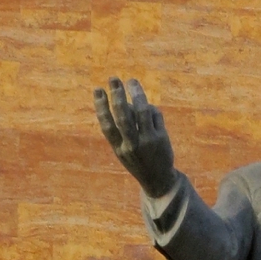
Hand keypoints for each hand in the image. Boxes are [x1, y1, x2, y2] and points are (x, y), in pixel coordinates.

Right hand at [93, 77, 175, 197]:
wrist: (158, 180)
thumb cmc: (138, 161)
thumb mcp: (124, 150)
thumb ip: (122, 129)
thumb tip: (125, 101)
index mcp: (119, 149)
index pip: (107, 125)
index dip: (101, 107)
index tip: (98, 90)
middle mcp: (132, 145)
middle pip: (124, 116)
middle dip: (118, 95)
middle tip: (113, 79)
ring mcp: (148, 141)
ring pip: (143, 111)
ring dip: (137, 93)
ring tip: (131, 81)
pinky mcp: (162, 138)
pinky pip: (155, 114)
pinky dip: (150, 108)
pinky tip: (148, 108)